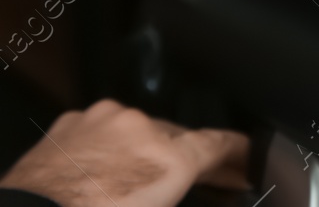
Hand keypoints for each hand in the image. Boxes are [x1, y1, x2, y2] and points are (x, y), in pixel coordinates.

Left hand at [0, 100, 249, 206]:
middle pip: (178, 139)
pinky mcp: (71, 121)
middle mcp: (140, 127)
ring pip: (138, 131)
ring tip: (134, 186)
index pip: (218, 145)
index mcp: (167, 158)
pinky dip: (110, 147)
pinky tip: (101, 173)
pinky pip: (103, 130)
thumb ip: (173, 190)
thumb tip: (173, 185)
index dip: (238, 153)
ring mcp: (103, 119)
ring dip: (143, 153)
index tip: (247, 158)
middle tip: (190, 184)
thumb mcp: (156, 206)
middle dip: (185, 160)